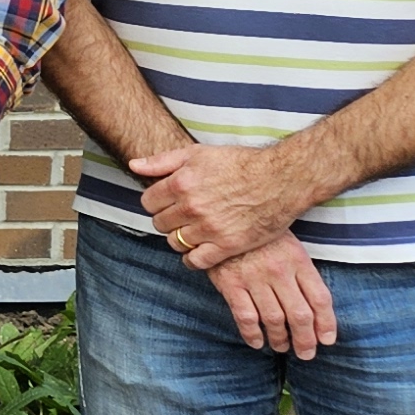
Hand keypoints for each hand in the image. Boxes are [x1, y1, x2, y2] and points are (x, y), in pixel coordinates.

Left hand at [133, 139, 315, 269]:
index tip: (167, 202)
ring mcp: (209, 228)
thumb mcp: (198, 153)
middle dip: (167, 219)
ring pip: (175, 242)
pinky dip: (192, 259)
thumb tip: (134, 165)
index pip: (148, 202)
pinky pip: (196, 261)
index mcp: (181, 183)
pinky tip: (198, 251)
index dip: (156, 202)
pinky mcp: (227, 245)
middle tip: (181, 216)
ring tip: (192, 231)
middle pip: (160, 223)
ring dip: (179, 238)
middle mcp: (192, 207)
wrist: (280, 180)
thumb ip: (163, 161)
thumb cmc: (240, 163)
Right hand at [205, 233, 338, 358]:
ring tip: (282, 347)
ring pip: (274, 319)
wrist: (222, 215)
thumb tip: (316, 305)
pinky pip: (245, 316)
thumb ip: (302, 270)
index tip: (326, 340)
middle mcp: (279, 271)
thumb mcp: (288, 243)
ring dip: (280, 339)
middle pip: (300, 315)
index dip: (327, 324)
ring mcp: (254, 278)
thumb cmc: (259, 234)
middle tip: (306, 353)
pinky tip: (257, 341)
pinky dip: (252, 334)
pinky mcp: (230, 283)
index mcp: (298, 260)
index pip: (320, 299)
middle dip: (306, 340)